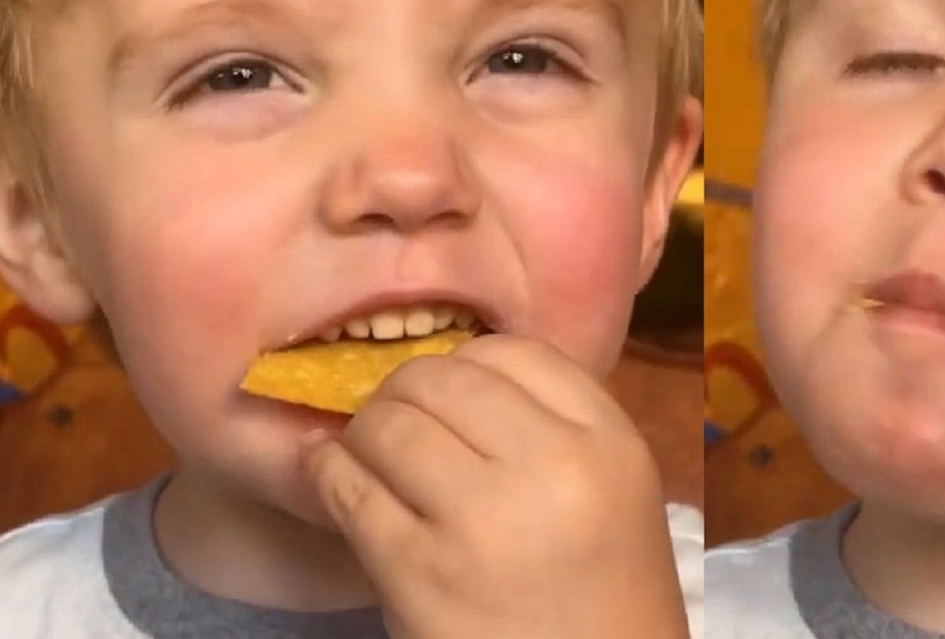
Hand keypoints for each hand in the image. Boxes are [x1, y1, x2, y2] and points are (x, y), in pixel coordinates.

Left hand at [300, 335, 690, 638]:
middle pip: (445, 378)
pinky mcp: (418, 572)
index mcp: (607, 442)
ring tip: (366, 450)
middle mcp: (550, 467)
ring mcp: (480, 519)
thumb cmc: (604, 589)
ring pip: (388, 426)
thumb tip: (450, 374)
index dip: (469, 361)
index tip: (452, 390)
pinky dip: (329, 473)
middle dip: (406, 391)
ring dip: (365, 432)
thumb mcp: (615, 487)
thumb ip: (555, 424)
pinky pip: (350, 492)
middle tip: (399, 417)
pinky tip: (330, 474)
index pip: (516, 354)